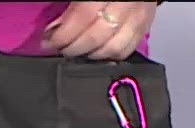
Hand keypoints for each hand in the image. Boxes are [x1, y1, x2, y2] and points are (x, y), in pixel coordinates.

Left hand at [42, 1, 157, 60]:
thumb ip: (73, 7)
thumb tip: (57, 28)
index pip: (83, 16)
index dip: (64, 33)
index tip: (49, 40)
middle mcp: (125, 5)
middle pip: (97, 37)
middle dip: (74, 47)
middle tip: (61, 49)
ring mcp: (138, 18)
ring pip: (113, 48)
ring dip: (91, 55)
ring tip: (78, 51)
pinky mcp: (145, 27)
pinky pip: (126, 50)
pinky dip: (109, 56)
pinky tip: (96, 52)